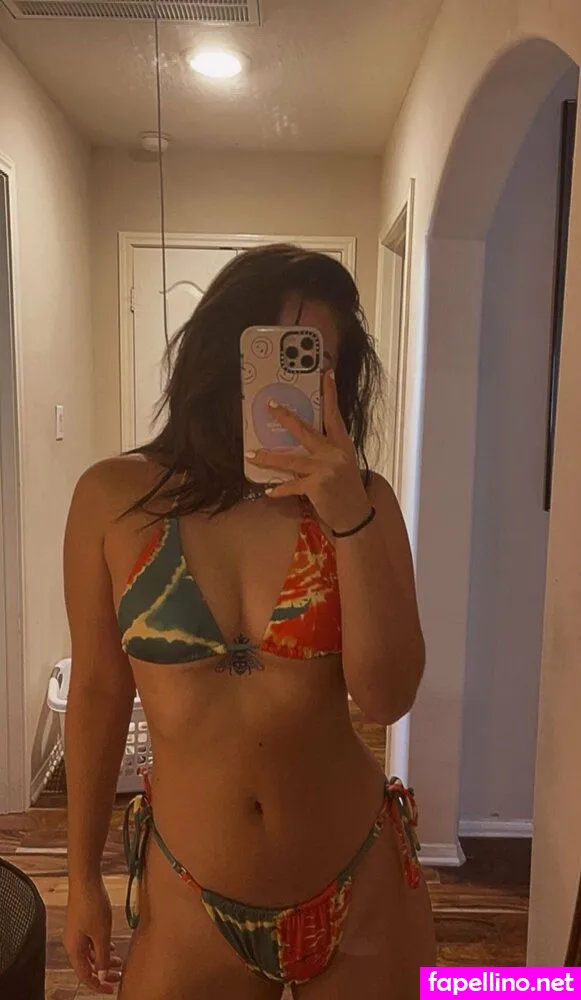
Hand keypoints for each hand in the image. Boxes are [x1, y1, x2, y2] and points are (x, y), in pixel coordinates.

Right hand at [63, 879, 122, 993]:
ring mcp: (76, 933)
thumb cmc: (92, 905)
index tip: (111, 989)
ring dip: (104, 960)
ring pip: (90, 954)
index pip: (84, 975)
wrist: (86, 880)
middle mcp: (72, 943)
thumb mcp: (101, 934)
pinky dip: (101, 948)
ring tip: (119, 962)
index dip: (97, 985)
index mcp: (74, 949)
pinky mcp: (82, 923)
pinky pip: (90, 943)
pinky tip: (112, 947)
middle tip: (118, 976)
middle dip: (103, 973)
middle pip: (87, 966)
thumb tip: (102, 975)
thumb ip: (102, 956)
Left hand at [246, 370, 371, 532]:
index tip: (327, 374)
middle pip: (305, 431)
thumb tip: (301, 440)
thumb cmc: (347, 489)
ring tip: (250, 455)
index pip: (334, 415)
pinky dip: (279, 489)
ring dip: (267, 458)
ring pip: (290, 460)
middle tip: (269, 406)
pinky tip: (269, 491)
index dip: (331, 394)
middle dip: (285, 417)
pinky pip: (292, 485)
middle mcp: (334, 453)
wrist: (356, 515)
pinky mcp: (317, 486)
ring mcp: (326, 469)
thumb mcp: (343, 464)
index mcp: (342, 444)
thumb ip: (326, 450)